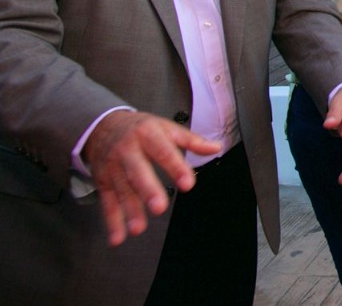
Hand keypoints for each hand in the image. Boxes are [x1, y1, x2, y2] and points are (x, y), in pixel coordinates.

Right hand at [82, 111, 220, 245]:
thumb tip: (215, 147)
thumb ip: (191, 140)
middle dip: (148, 190)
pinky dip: (111, 221)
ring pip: (122, 190)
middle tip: (159, 207)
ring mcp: (113, 167)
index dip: (176, 168)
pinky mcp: (103, 182)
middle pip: (138, 172)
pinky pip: (107, 202)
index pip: (164, 152)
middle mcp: (128, 151)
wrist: (102, 125)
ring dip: (129, 211)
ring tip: (138, 228)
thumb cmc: (141, 129)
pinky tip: (117, 237)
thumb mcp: (166, 127)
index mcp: (148, 135)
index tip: (187, 184)